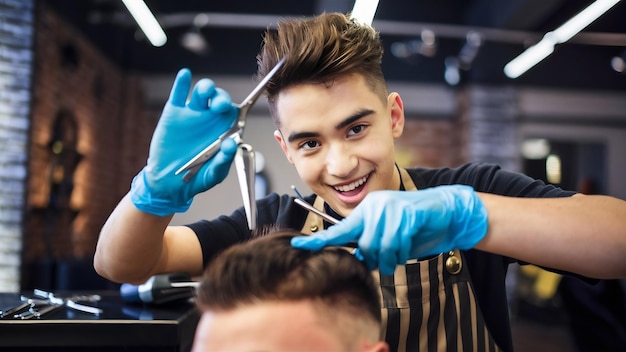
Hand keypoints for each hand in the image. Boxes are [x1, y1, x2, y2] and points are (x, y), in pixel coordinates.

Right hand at [130, 68, 238, 215]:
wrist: (169, 183)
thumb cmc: (196, 177)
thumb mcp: (214, 174)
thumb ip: (223, 160)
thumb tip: (231, 144)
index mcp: (224, 130)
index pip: (234, 113)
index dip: (238, 109)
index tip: (240, 109)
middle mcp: (210, 119)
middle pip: (219, 98)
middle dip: (221, 98)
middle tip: (219, 106)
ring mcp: (192, 114)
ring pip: (201, 93)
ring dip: (205, 88)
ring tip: (206, 92)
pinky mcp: (173, 113)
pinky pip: (178, 94)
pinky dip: (181, 83)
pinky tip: (185, 75)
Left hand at [291, 185, 487, 274]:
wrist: (447, 213)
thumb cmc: (417, 227)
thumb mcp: (390, 237)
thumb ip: (373, 245)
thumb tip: (361, 260)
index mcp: (366, 210)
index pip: (338, 229)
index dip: (319, 240)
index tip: (298, 246)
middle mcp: (374, 206)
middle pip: (364, 246)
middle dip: (377, 259)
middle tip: (390, 258)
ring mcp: (390, 208)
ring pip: (380, 248)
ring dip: (392, 258)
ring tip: (401, 252)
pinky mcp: (406, 213)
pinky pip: (397, 245)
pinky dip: (404, 252)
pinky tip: (410, 244)